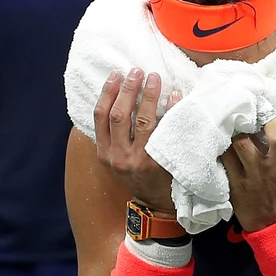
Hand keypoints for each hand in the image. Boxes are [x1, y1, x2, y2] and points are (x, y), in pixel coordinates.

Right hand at [94, 68, 180, 211]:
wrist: (156, 204)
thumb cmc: (136, 176)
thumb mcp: (116, 159)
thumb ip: (113, 136)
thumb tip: (117, 99)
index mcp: (105, 153)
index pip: (101, 116)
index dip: (107, 93)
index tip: (116, 75)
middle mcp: (119, 156)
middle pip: (120, 115)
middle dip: (128, 89)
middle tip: (136, 71)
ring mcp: (140, 160)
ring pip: (143, 120)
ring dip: (148, 95)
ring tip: (154, 78)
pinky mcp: (159, 163)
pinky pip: (165, 130)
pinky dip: (170, 110)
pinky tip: (175, 96)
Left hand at [223, 95, 275, 231]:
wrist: (273, 220)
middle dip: (265, 116)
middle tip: (255, 109)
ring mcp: (256, 174)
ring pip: (241, 141)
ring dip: (236, 129)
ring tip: (234, 121)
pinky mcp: (237, 181)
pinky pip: (225, 155)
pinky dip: (222, 144)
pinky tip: (222, 137)